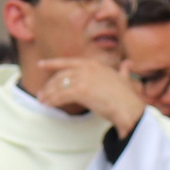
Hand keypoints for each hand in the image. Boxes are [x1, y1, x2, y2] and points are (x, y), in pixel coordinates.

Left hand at [31, 58, 146, 137]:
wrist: (129, 108)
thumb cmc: (127, 97)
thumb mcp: (125, 78)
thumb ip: (124, 70)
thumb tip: (128, 64)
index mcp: (94, 64)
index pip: (68, 62)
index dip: (52, 63)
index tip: (41, 65)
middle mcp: (87, 68)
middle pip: (61, 76)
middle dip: (49, 85)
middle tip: (42, 94)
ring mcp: (83, 79)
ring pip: (59, 86)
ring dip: (48, 94)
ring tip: (43, 101)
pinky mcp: (81, 91)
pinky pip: (61, 96)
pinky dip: (53, 101)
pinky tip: (48, 105)